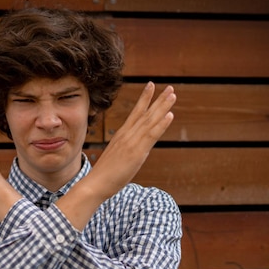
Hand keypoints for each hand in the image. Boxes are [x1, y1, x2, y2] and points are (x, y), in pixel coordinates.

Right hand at [91, 82, 174, 196]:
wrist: (95, 183)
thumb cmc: (104, 175)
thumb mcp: (116, 157)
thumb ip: (125, 150)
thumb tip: (132, 150)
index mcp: (122, 135)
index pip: (135, 113)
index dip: (144, 99)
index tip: (151, 85)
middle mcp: (127, 135)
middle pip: (145, 113)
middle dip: (158, 99)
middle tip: (170, 87)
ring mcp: (132, 142)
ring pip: (150, 120)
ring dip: (162, 106)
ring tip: (172, 94)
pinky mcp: (137, 152)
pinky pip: (151, 135)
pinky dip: (161, 124)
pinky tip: (170, 115)